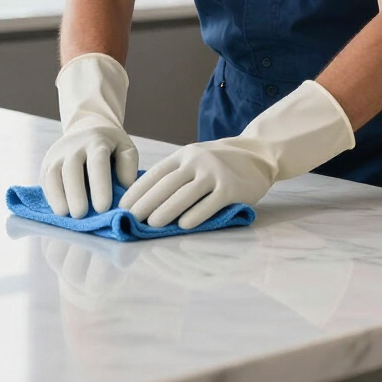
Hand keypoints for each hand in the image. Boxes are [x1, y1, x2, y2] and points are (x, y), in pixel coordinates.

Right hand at [40, 53, 138, 217]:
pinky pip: (45, 178)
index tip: (104, 206)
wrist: (88, 121)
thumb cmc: (112, 142)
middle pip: (74, 170)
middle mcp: (77, 145)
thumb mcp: (126, 147)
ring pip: (56, 174)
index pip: (98, 163)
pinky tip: (57, 211)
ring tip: (69, 216)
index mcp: (99, 141)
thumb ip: (128, 164)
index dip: (100, 184)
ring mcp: (59, 152)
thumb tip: (125, 185)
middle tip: (84, 215)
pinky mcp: (48, 161)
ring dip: (61, 196)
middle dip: (78, 193)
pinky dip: (49, 194)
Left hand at [120, 137, 276, 229]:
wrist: (258, 155)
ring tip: (151, 225)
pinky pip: (210, 203)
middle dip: (146, 202)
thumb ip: (176, 175)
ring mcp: (215, 173)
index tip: (123, 206)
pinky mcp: (231, 187)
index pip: (156, 173)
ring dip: (166, 210)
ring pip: (185, 194)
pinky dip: (196, 214)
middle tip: (131, 219)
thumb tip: (145, 200)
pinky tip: (183, 225)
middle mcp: (197, 161)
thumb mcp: (195, 160)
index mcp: (184, 155)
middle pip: (167, 184)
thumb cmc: (219, 163)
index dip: (138, 190)